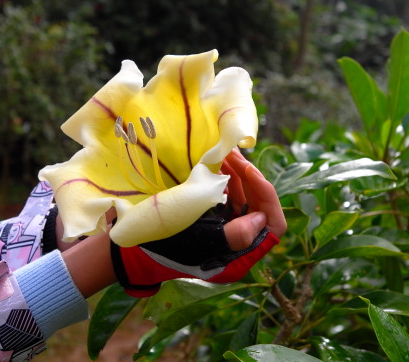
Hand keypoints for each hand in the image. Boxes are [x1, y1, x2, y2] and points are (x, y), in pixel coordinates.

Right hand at [111, 149, 285, 296]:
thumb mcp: (198, 241)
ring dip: (237, 174)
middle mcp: (239, 244)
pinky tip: (217, 162)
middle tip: (233, 153)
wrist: (135, 249)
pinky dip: (226, 179)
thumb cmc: (165, 247)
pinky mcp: (215, 221)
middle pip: (260, 207)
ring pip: (245, 199)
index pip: (273, 227)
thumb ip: (233, 234)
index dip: (267, 198)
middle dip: (249, 178)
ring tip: (224, 151)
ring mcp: (227, 231)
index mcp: (240, 256)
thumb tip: (262, 218)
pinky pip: (229, 197)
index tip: (250, 172)